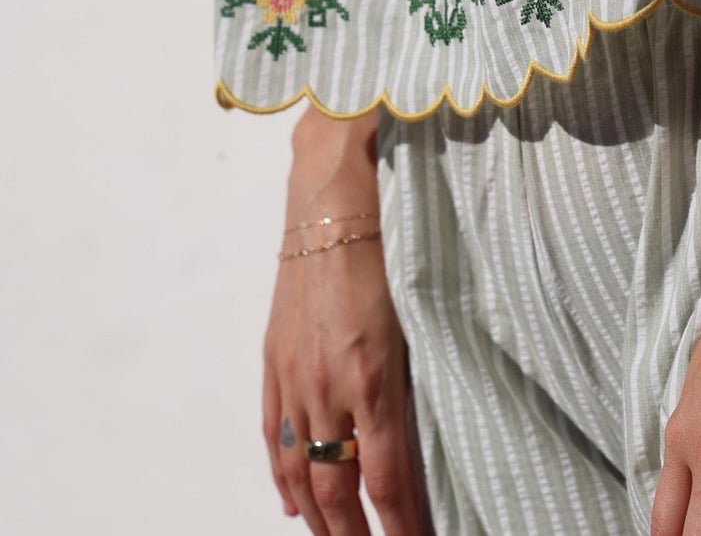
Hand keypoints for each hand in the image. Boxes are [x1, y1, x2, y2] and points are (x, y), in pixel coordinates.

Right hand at [263, 112, 425, 534]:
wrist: (333, 202)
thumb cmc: (390, 249)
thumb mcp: (419, 317)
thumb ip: (418, 379)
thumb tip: (422, 438)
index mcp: (372, 378)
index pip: (385, 480)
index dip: (401, 526)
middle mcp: (327, 388)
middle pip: (335, 490)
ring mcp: (295, 377)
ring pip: (299, 472)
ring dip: (318, 518)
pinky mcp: (274, 361)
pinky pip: (272, 435)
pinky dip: (282, 475)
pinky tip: (293, 500)